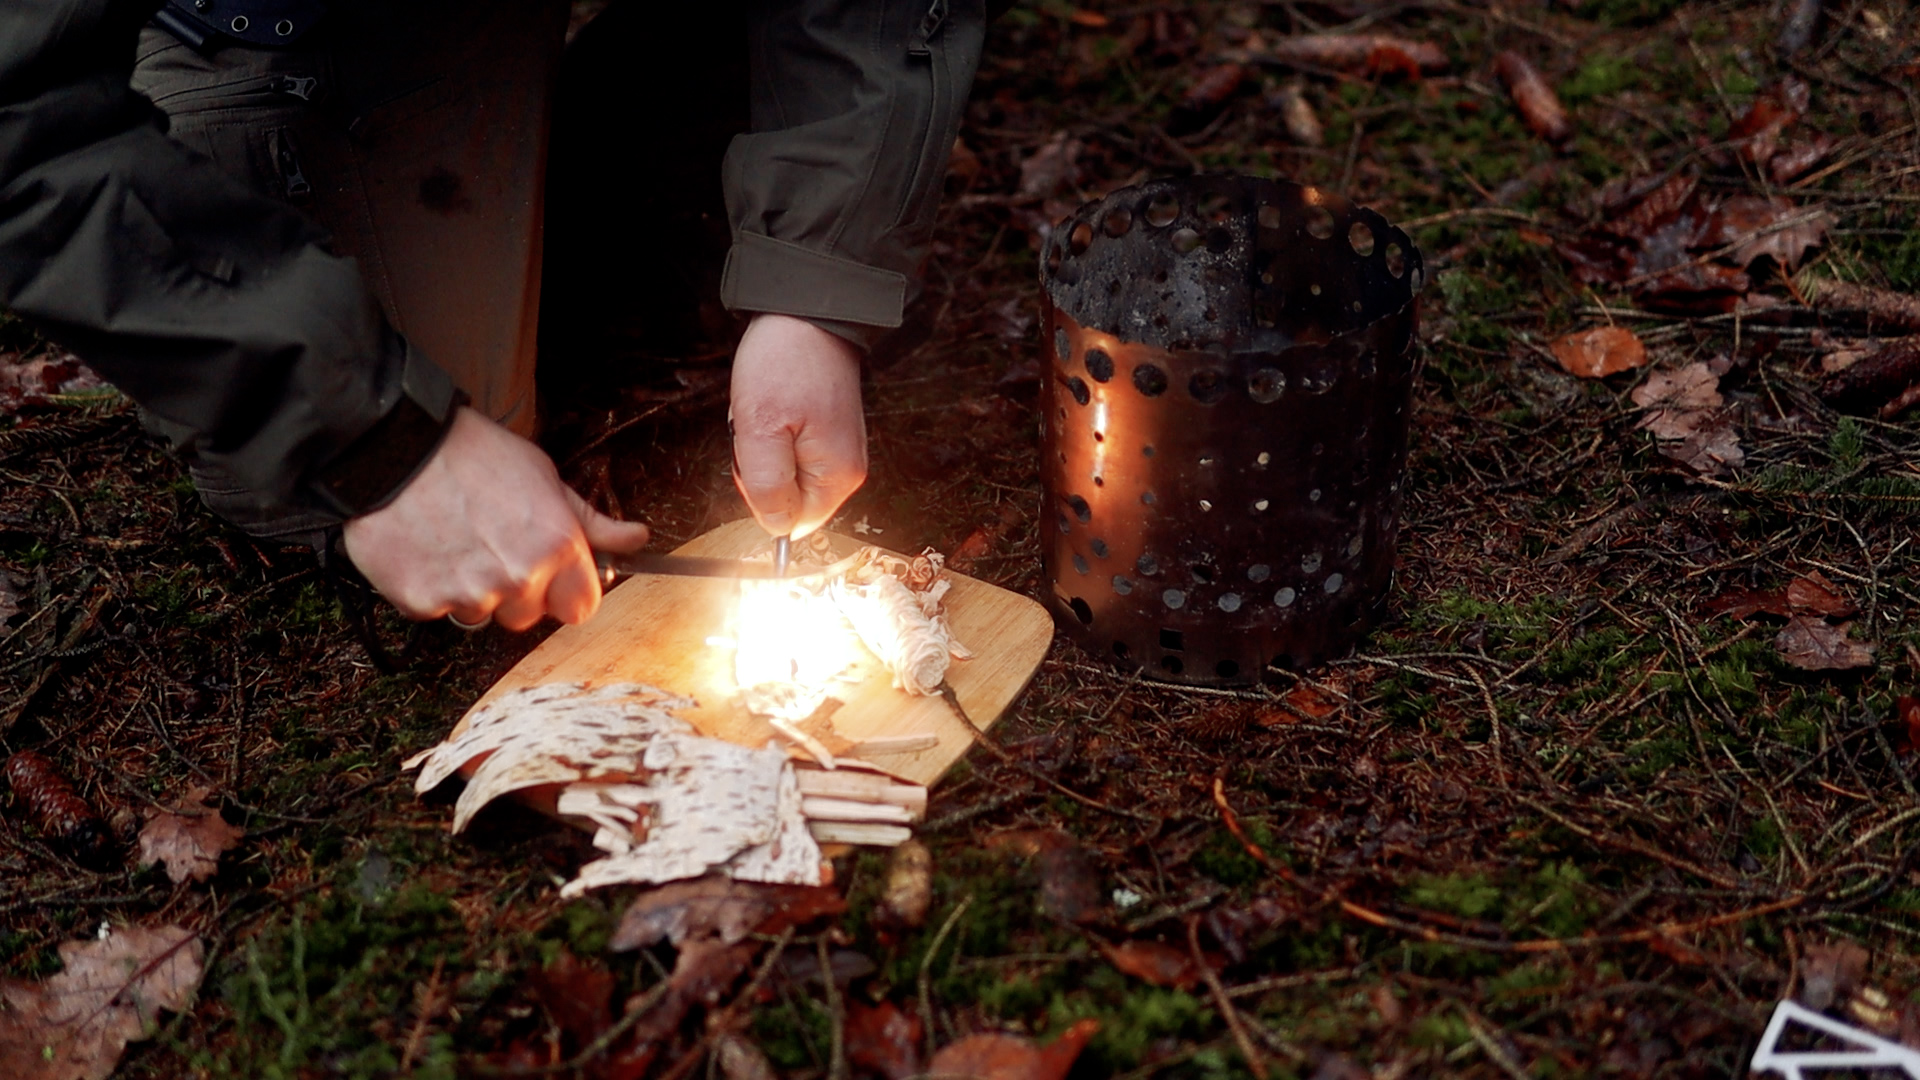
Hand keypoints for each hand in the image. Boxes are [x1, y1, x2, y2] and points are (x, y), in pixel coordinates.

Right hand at [341, 407, 650, 629]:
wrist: (396, 447)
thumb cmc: (474, 454)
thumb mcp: (545, 477)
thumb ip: (591, 520)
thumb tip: (637, 538)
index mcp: (557, 547)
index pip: (582, 607)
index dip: (566, 591)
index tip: (550, 575)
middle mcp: (518, 578)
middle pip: (529, 616)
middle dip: (515, 591)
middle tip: (491, 546)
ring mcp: (468, 594)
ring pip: (481, 614)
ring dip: (471, 589)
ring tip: (454, 541)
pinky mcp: (422, 601)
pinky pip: (435, 610)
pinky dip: (429, 587)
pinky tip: (425, 548)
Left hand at [729, 313, 867, 538]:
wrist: (806, 314)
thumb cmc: (784, 364)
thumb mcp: (760, 429)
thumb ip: (768, 487)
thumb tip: (777, 529)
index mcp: (837, 477)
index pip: (791, 524)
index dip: (761, 497)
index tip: (757, 456)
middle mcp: (846, 470)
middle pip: (788, 500)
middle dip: (760, 471)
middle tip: (759, 428)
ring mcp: (839, 451)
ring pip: (785, 475)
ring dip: (763, 449)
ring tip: (766, 412)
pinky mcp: (828, 434)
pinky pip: (790, 453)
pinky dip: (771, 434)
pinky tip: (774, 407)